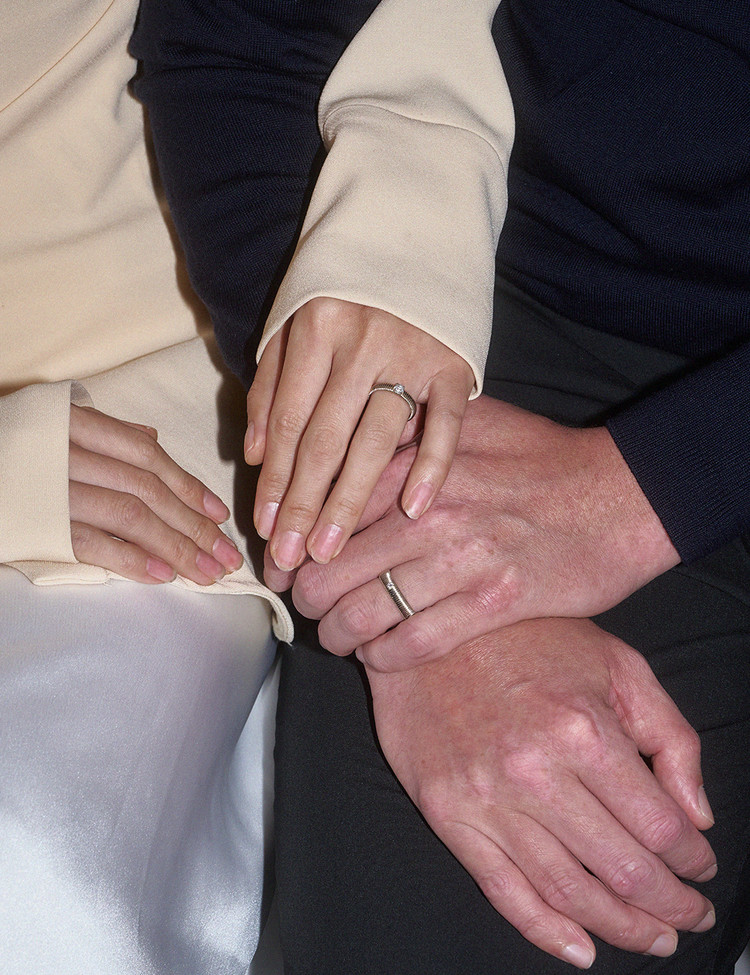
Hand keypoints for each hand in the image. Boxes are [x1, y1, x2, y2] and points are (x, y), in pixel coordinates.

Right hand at [68, 405, 242, 583]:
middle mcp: (68, 453)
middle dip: (195, 526)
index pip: (148, 456)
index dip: (190, 487)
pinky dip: (131, 559)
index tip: (221, 516)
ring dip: (176, 547)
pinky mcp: (39, 525)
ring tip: (206, 572)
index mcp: (76, 424)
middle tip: (227, 556)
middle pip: (149, 490)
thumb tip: (150, 439)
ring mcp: (53, 489)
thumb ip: (105, 433)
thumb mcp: (53, 427)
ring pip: (130, 516)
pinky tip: (164, 576)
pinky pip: (91, 543)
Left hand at [246, 297, 473, 572]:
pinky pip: (444, 424)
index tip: (264, 526)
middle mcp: (360, 343)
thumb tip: (255, 454)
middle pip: (324, 440)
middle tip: (289, 557)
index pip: (287, 421)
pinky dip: (431, 467)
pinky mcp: (454, 362)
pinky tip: (412, 511)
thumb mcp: (293, 322)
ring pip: (375, 440)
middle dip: (303, 505)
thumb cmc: (344, 288)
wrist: (415, 233)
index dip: (273, 479)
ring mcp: (411, 353)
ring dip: (349, 501)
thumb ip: (271, 384)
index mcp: (314, 329)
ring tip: (328, 551)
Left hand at [284, 395, 680, 669]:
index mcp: (417, 467)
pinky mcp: (493, 605)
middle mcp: (430, 513)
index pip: (327, 512)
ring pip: (365, 612)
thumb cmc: (545, 457)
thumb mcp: (475, 421)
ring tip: (334, 638)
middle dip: (305, 597)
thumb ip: (414, 432)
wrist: (621, 495)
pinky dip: (384, 658)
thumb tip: (362, 444)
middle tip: (303, 608)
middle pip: (331, 568)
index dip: (293, 547)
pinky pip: (415, 643)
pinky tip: (377, 657)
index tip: (284, 566)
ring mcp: (461, 561)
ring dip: (337, 635)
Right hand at [367, 617, 715, 967]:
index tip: (703, 867)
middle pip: (623, 870)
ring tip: (651, 937)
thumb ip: (669, 735)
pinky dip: (546, 932)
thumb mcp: (616, 663)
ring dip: (622, 928)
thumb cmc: (527, 638)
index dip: (694, 861)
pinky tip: (581, 948)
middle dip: (670, 905)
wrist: (429, 628)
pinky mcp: (448, 814)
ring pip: (569, 892)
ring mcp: (487, 799)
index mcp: (584, 731)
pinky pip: (502, 890)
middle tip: (689, 915)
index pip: (660, 827)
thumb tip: (697, 813)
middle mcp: (536, 773)